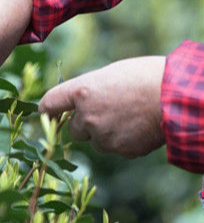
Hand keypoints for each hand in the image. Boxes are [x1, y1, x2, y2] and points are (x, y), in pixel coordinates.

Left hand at [39, 56, 165, 157]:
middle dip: (84, 124)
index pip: (49, 104)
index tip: (48, 114)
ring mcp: (104, 136)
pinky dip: (123, 142)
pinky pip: (115, 149)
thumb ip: (89, 90)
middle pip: (73, 130)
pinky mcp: (121, 150)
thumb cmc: (145, 76)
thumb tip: (79, 102)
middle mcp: (87, 116)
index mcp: (81, 91)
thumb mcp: (109, 74)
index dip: (47, 110)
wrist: (177, 96)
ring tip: (127, 117)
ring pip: (95, 142)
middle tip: (104, 113)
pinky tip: (138, 127)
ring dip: (104, 134)